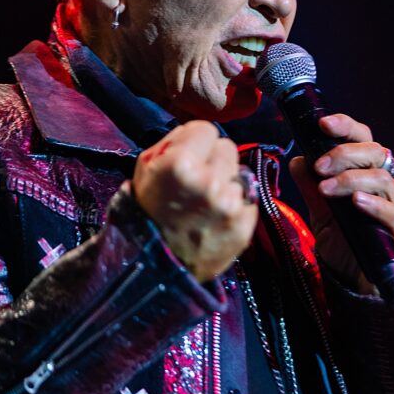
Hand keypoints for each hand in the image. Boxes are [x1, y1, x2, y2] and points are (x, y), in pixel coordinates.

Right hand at [133, 121, 257, 281]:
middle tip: (197, 180)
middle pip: (227, 147)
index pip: (206, 129)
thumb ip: (173, 142)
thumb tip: (199, 133)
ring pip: (240, 172)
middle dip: (213, 159)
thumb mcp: (145, 168)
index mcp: (180, 164)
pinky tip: (216, 216)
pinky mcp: (245, 226)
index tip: (188, 156)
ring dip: (226, 182)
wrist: (155, 264)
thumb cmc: (148, 210)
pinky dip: (235, 204)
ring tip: (205, 202)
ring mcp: (230, 206)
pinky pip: (249, 198)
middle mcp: (210, 182)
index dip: (195, 142)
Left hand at [288, 113, 393, 293]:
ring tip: (326, 189)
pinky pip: (392, 210)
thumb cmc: (343, 236)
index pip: (361, 138)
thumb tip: (297, 161)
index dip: (346, 126)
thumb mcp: (320, 208)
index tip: (323, 124)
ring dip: (350, 179)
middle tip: (319, 167)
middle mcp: (383, 182)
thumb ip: (310, 185)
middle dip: (343, 154)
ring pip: (382, 177)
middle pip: (374, 151)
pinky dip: (373, 203)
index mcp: (363, 171)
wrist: (355, 273)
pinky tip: (356, 203)